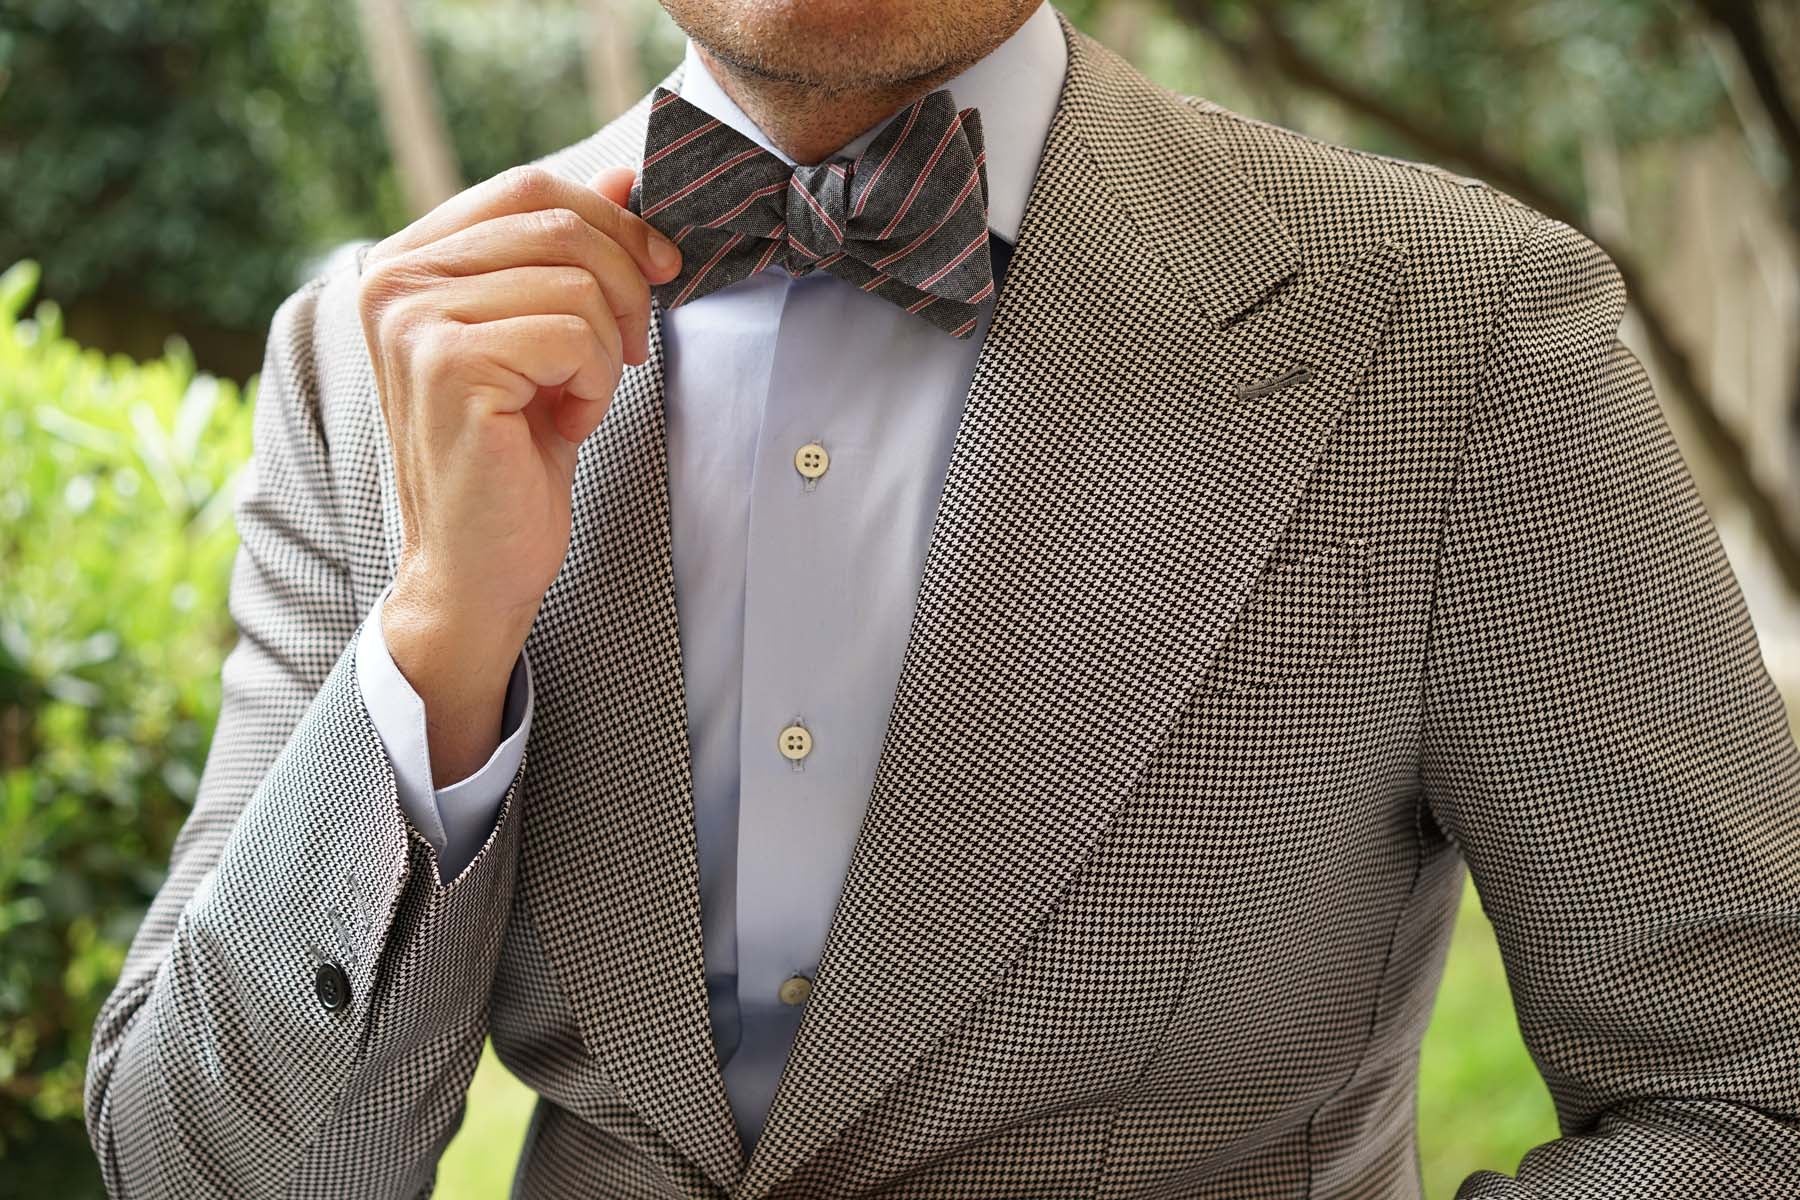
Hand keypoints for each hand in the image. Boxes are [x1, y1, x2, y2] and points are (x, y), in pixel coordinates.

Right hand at [356, 164, 680, 784]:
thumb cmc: (513, 458)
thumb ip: (572, 254)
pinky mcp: (447, 366)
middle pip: (559, 223)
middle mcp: (392, 279)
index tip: (658, 267)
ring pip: (576, 283)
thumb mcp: (549, 338)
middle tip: (623, 353)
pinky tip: (562, 425)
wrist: (476, 567)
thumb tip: (626, 176)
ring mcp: (412, 320)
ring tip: (571, 401)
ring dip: (603, 350)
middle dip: (624, 285)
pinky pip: (571, 335)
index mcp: (408, 262)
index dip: (611, 219)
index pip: (529, 188)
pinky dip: (591, 385)